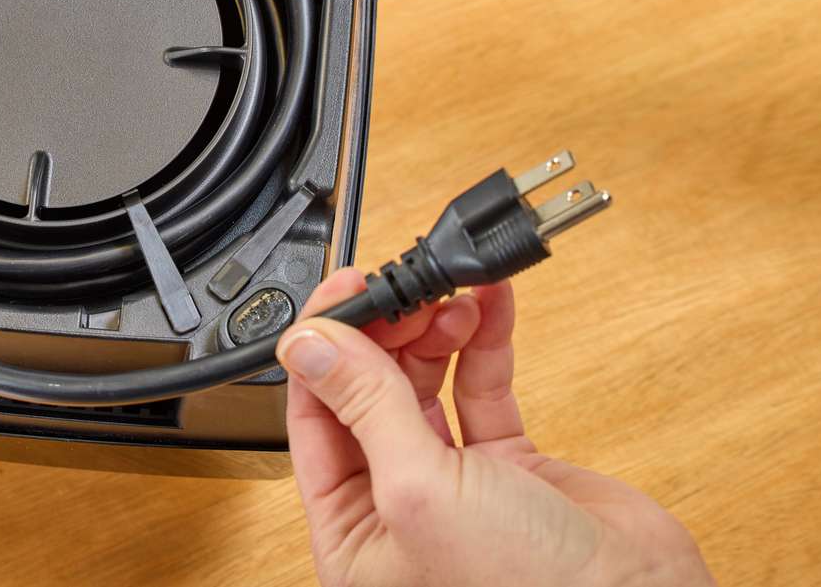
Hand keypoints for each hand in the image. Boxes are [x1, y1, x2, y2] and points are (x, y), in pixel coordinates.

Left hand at [273, 268, 714, 586]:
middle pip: (366, 393)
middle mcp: (395, 507)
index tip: (342, 293)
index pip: (314, 420)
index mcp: (352, 533)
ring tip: (449, 294)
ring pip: (424, 385)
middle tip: (403, 288)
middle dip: (385, 333)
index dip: (324, 349)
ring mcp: (455, 485)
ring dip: (434, 331)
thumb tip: (309, 345)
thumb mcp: (421, 491)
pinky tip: (488, 304)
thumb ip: (365, 408)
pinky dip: (484, 345)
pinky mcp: (511, 469)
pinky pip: (482, 391)